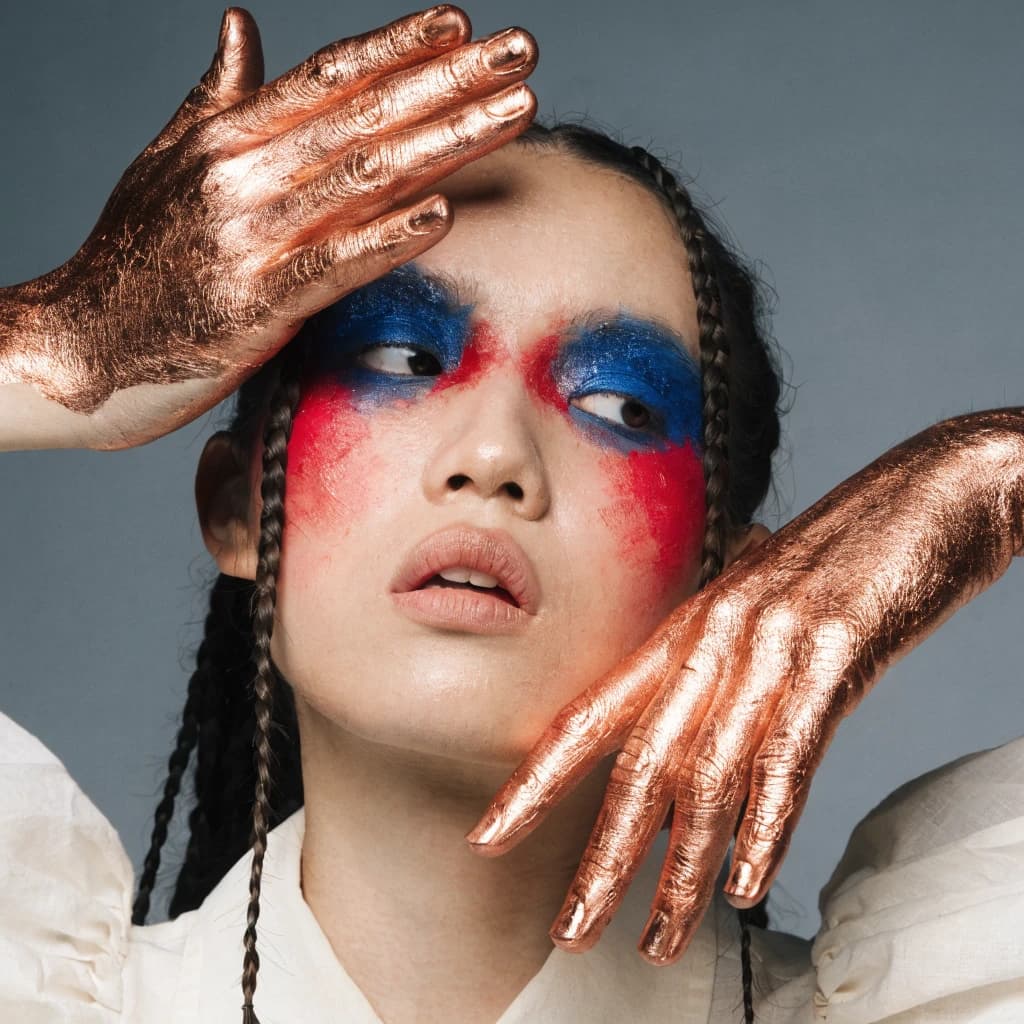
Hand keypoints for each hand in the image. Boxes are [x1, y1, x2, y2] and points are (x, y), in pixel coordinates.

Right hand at [0, 5, 535, 449]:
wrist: (74, 349)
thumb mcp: (168, 164)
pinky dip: (390, 237)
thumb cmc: (130, 260)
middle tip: (522, 51)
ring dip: (447, 142)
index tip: (464, 24)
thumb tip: (243, 26)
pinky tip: (445, 215)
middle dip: (451, 79)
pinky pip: (334, 264)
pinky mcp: (253, 306)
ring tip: (515, 111)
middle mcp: (241, 174)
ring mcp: (247, 238)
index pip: (328, 76)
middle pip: (364, 114)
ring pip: (364, 177)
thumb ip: (217, 97)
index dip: (400, 46)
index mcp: (226, 137)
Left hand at [466, 409, 1023, 963]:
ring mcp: (772, 646)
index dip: (537, 781)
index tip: (493, 832)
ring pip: (707, 776)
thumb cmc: (842, 552)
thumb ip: (720, 658)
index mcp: (686, 629)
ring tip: (659, 939)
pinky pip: (789, 753)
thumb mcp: (760, 604)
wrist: (928, 490)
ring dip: (680, 871)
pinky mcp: (836, 654)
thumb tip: (695, 717)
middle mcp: (714, 640)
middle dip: (601, 857)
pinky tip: (744, 884)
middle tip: (570, 928)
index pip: (591, 715)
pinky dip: (765, 825)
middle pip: (639, 764)